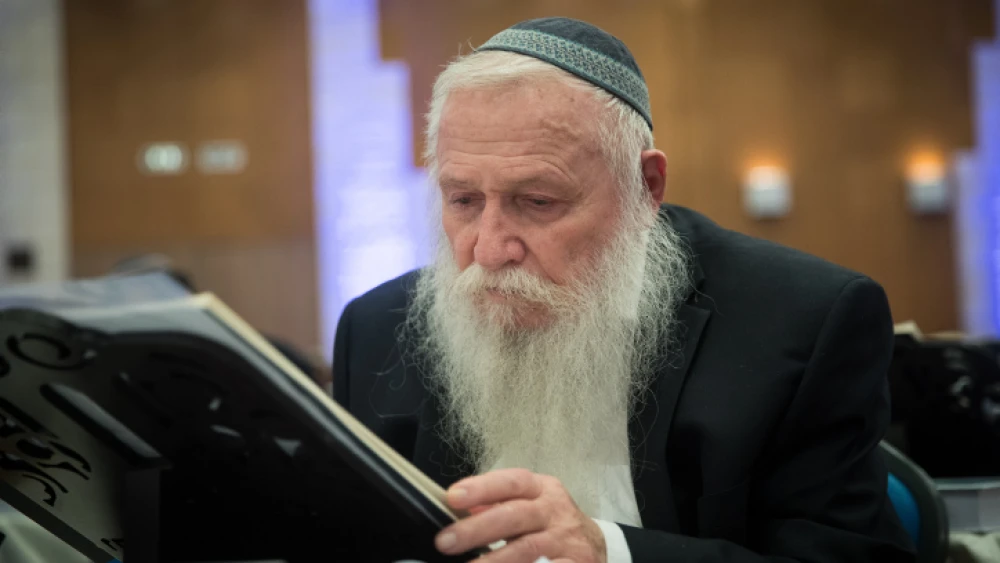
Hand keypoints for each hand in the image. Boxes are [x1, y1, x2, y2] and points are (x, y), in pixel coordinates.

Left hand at [435, 468, 606, 562]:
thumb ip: (498, 502)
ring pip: (529, 548)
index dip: (482, 488)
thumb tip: (461, 505)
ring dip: (495, 560)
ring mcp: (566, 539)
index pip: (510, 482)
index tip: (452, 497)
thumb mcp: (530, 502)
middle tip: (446, 541)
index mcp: (541, 489)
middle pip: (515, 515)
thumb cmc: (552, 522)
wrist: (596, 544)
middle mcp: (554, 511)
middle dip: (477, 529)